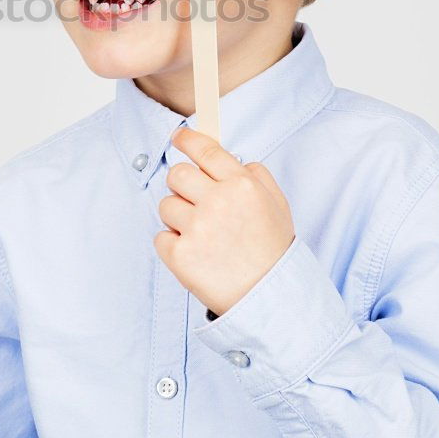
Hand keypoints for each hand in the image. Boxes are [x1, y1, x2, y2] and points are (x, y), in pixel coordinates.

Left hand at [153, 127, 294, 316]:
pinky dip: (173, 246)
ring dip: (179, 218)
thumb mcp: (277, 204)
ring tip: (203, 237)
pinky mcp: (180, 255)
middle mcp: (218, 202)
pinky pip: (161, 237)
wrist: (271, 300)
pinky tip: (196, 255)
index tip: (178, 137)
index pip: (205, 150)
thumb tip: (233, 157)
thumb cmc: (273, 251)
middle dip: (182, 185)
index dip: (187, 140)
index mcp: (242, 185)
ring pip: (166, 205)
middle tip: (195, 202)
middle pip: (177, 174)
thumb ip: (255, 175)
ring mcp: (197, 229)